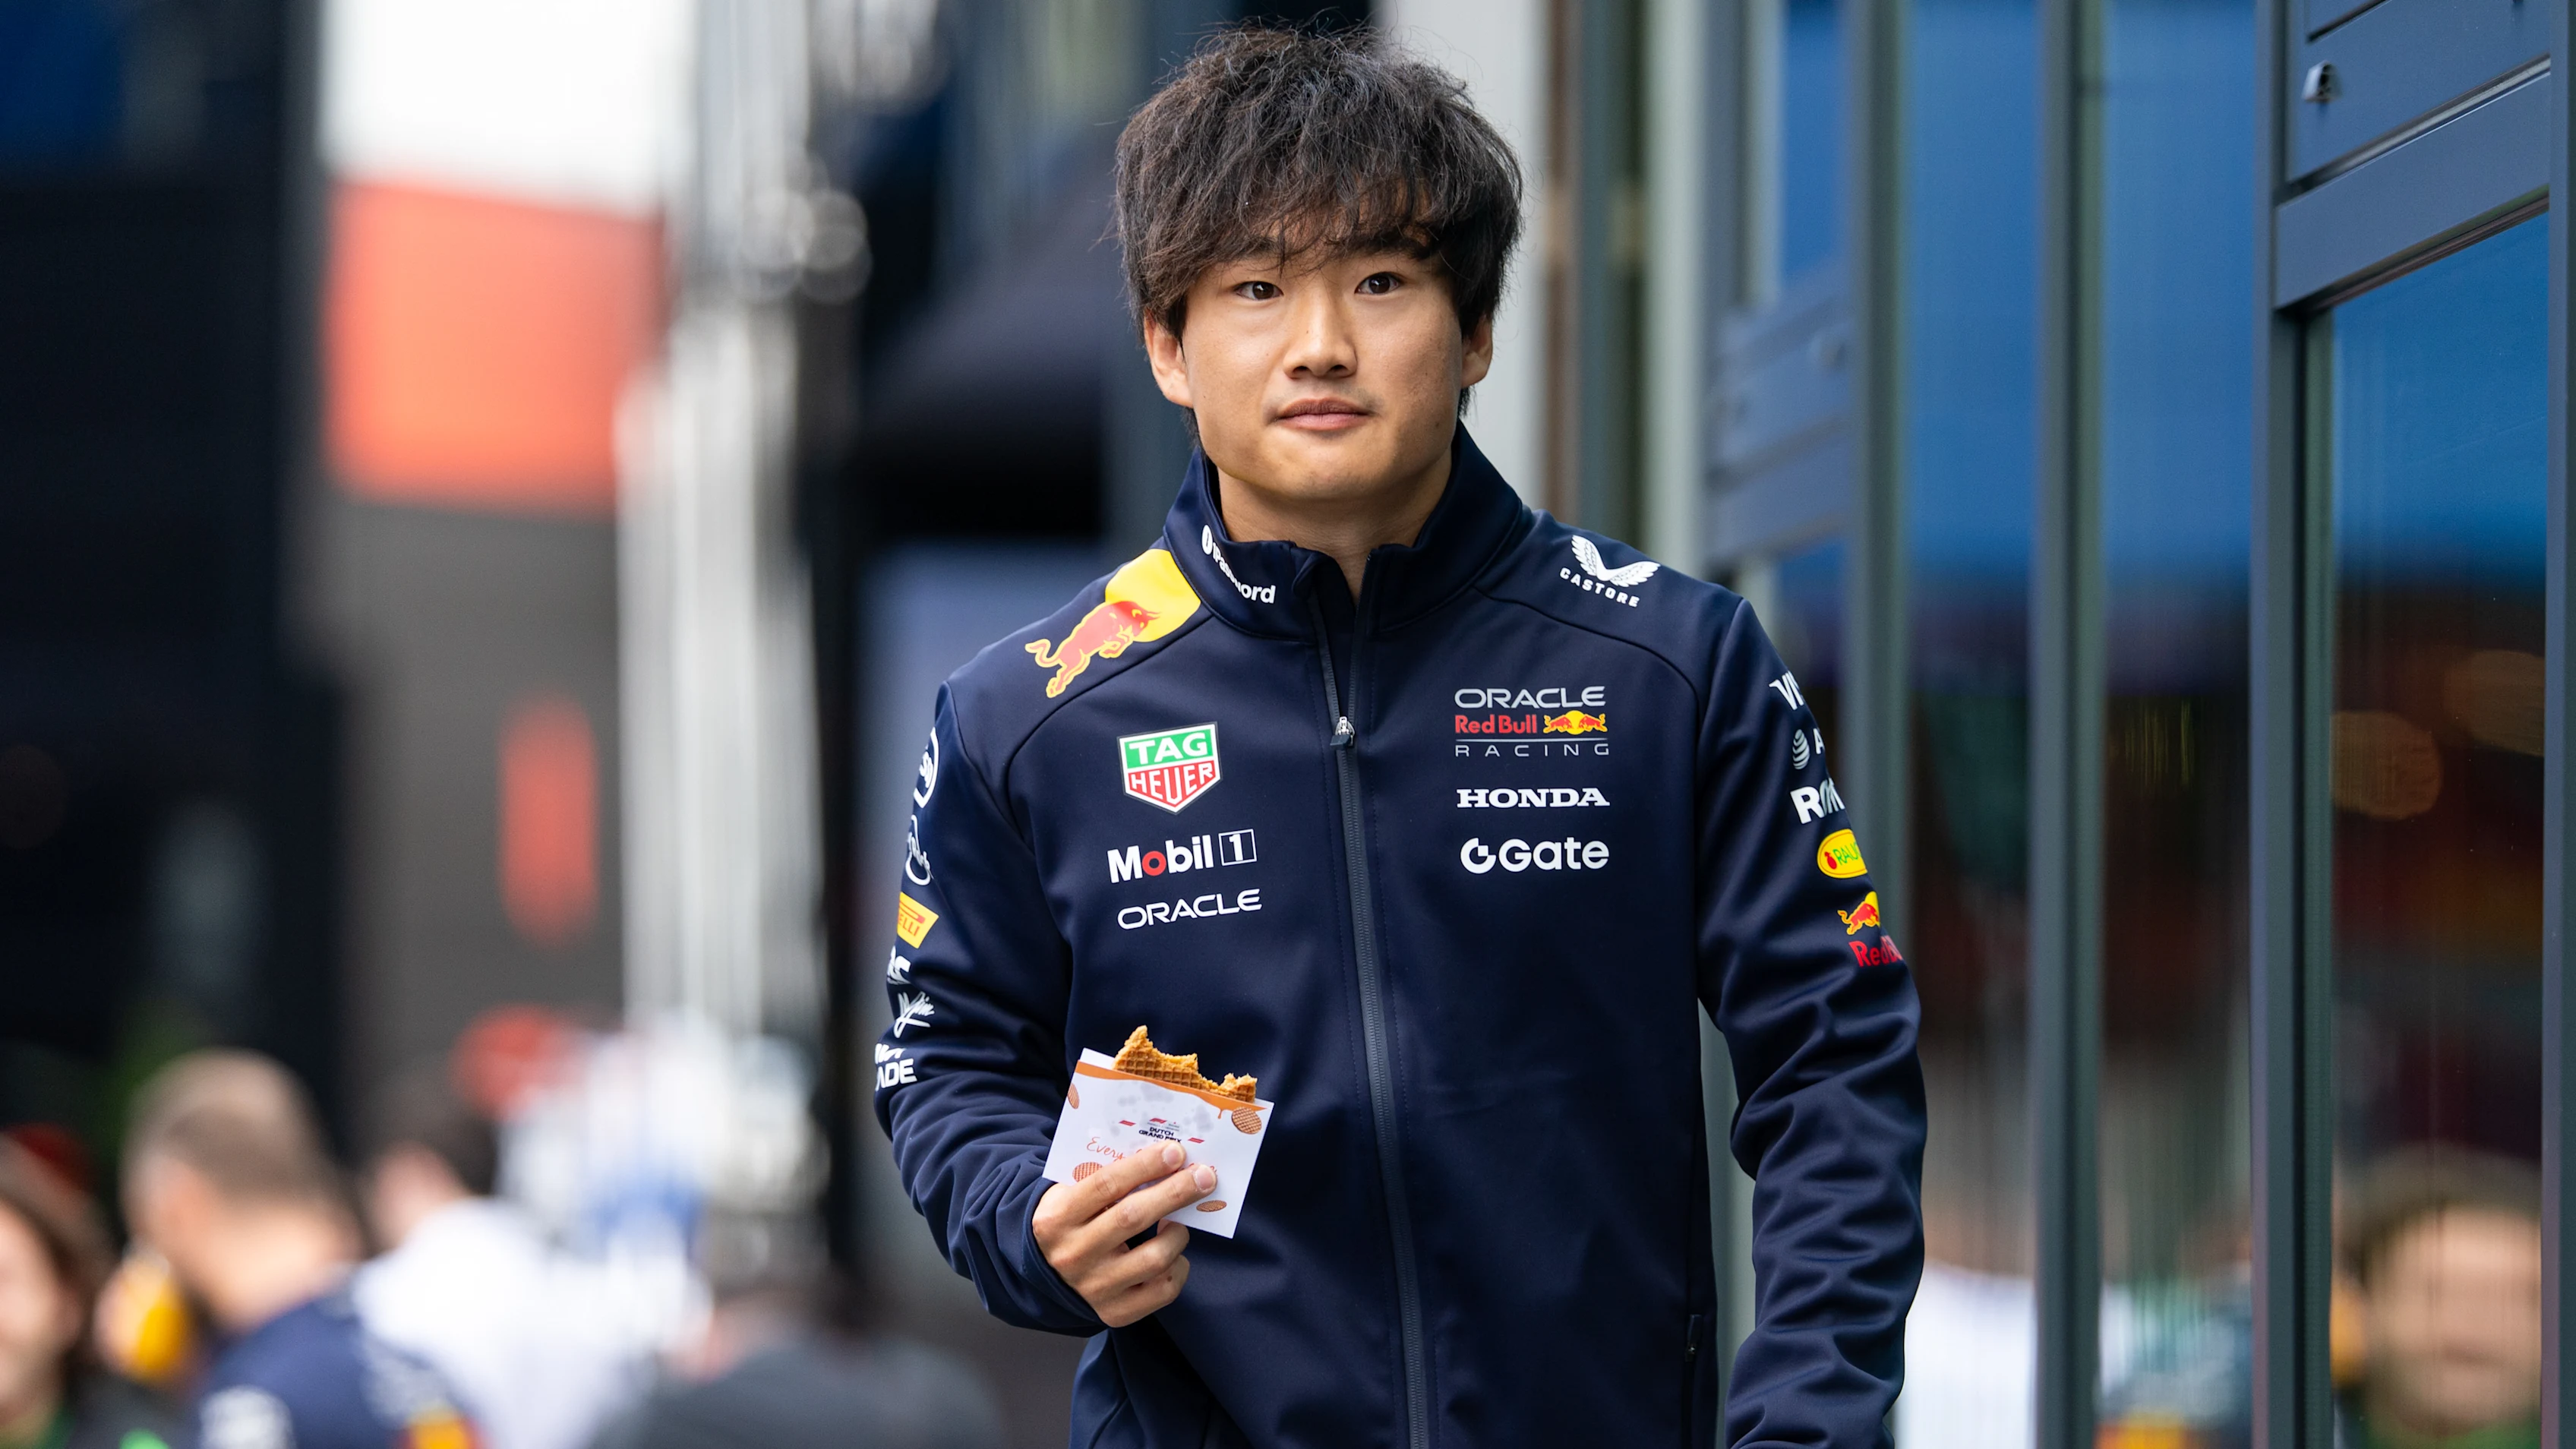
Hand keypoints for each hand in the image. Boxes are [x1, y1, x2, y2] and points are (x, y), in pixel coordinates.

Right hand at [1033, 1144, 1217, 1325]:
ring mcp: (1095, 1287)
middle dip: (1175, 1192)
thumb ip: (1106, 1177)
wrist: (1047, 1271)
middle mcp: (1073, 1255)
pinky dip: (1179, 1267)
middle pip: (1133, 1218)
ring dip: (1177, 1233)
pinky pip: (1163, 1290)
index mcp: (1057, 1218)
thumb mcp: (1071, 1193)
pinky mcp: (1116, 1312)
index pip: (1106, 1185)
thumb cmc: (1072, 1220)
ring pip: (1154, 1258)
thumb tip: (1164, 1158)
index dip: (1144, 1166)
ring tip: (1180, 1221)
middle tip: (1204, 1176)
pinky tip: (1174, 1253)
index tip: (1175, 1151)